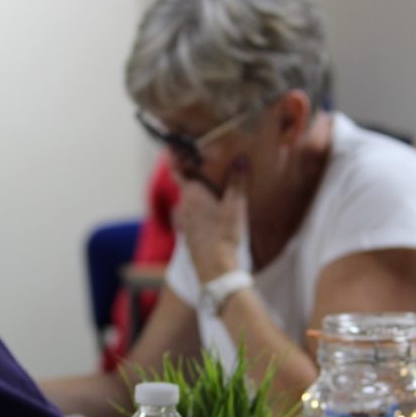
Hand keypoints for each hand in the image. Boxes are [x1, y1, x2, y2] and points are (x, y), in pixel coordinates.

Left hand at [173, 159, 247, 282]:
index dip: (175, 158)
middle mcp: (184, 205)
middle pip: (186, 185)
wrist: (215, 270)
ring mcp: (185, 222)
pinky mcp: (189, 236)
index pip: (177, 169)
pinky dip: (200, 210)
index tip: (174, 146)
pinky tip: (213, 214)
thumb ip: (238, 181)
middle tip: (206, 164)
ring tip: (213, 188)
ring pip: (189, 202)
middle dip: (194, 175)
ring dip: (198, 194)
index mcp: (192, 193)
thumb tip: (241, 159)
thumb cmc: (225, 235)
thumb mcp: (236, 205)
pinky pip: (192, 216)